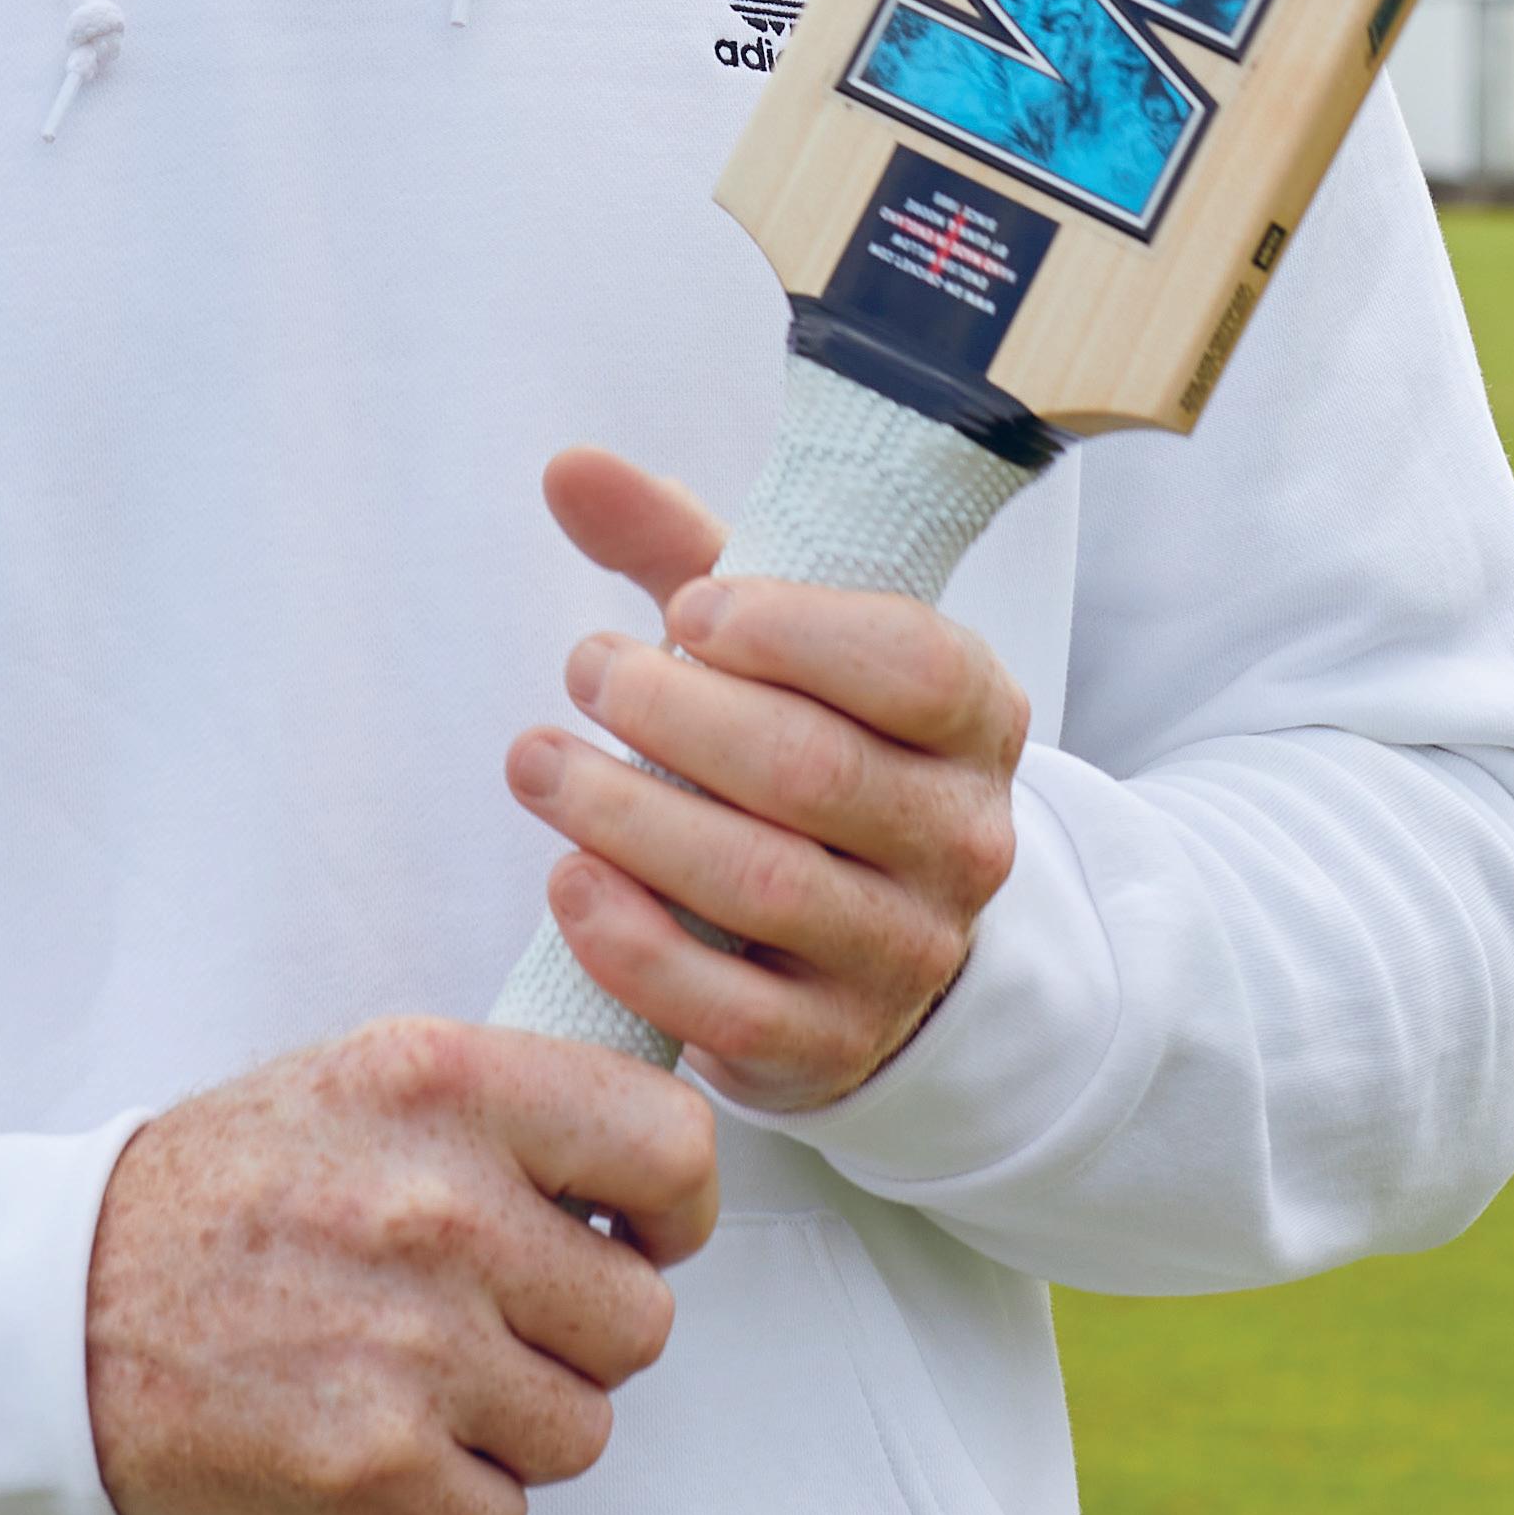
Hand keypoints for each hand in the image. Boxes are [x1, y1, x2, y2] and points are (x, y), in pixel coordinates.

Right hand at [84, 1017, 716, 1514]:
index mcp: (445, 1081)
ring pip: (582, 1427)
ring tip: (424, 1381)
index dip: (674, 1208)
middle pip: (638, 1315)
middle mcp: (441, 1202)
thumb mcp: (366, 1077)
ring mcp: (414, 1340)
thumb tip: (639, 1164)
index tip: (637, 1232)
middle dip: (577, 1333)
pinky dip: (451, 1506)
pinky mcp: (377, 1463)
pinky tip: (386, 1450)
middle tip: (492, 1320)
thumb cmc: (225, 1190)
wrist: (64, 1305)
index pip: (668, 1144)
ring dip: (517, 1426)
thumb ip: (504, 1106)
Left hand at [505, 445, 1028, 1120]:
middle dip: (676, 715)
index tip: (683, 613)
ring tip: (537, 761)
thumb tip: (569, 466)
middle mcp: (964, 843)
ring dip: (630, 816)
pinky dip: (635, 943)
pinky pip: (728, 1006)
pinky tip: (568, 881)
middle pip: (816, 771)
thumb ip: (676, 548)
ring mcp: (904, 956)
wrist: (859, 936)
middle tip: (585, 671)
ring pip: (765, 883)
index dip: (793, 632)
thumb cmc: (804, 742)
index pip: (913, 666)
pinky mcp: (829, 1047)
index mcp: (975, 719)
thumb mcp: (768, 642)